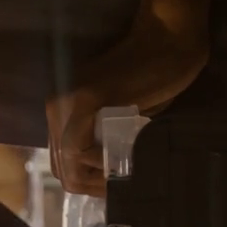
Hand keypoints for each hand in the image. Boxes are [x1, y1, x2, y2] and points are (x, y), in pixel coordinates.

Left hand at [47, 7, 208, 196]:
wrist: (170, 39)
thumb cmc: (154, 76)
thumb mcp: (124, 118)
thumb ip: (108, 140)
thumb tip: (107, 174)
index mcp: (62, 110)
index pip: (62, 161)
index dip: (88, 182)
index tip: (116, 187)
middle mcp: (56, 106)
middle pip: (60, 167)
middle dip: (91, 185)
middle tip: (121, 187)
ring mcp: (66, 102)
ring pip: (66, 163)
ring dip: (95, 177)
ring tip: (123, 176)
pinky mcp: (84, 98)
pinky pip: (77, 147)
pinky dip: (97, 162)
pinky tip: (119, 161)